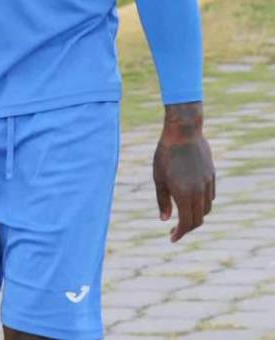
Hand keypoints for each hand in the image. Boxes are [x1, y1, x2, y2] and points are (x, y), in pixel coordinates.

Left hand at [153, 102, 214, 241]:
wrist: (183, 133)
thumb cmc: (165, 154)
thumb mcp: (159, 178)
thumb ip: (163, 200)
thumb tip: (165, 219)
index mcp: (184, 194)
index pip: (187, 223)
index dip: (180, 233)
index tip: (172, 238)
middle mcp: (199, 192)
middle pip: (198, 219)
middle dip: (187, 228)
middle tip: (175, 230)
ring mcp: (207, 184)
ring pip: (206, 208)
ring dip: (196, 216)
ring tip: (183, 215)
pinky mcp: (211, 175)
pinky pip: (210, 196)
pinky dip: (202, 203)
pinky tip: (191, 200)